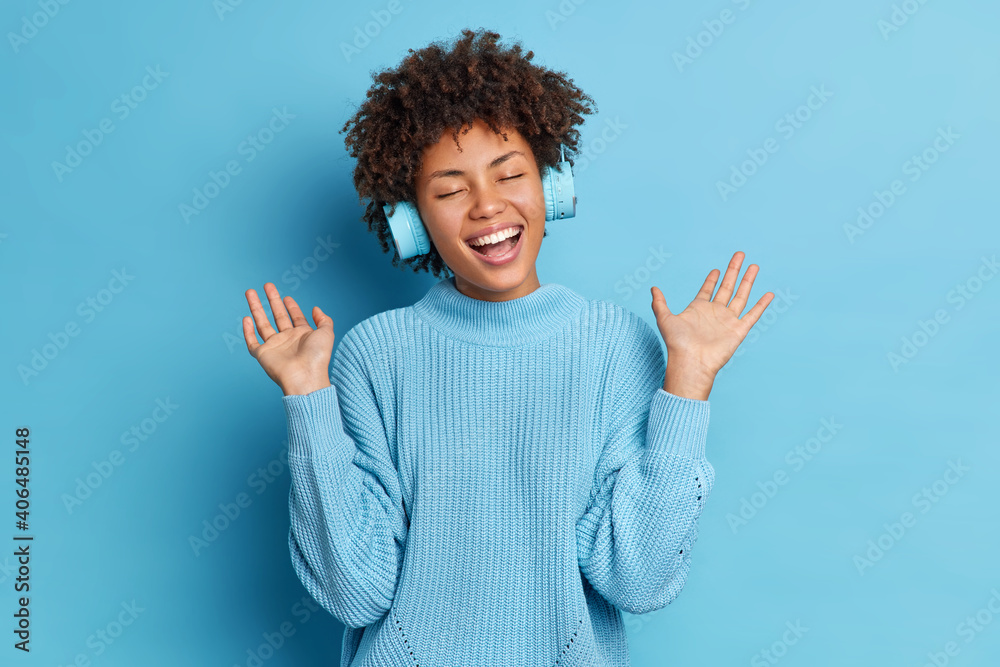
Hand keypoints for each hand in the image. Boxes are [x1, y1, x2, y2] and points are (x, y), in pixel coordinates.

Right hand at [243, 283, 333, 395]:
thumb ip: (324, 320)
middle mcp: (287, 339)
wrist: (305, 377)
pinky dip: (247, 331)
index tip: (286, 297)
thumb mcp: (326, 333)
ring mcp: (274, 346)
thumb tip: (316, 308)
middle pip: (277, 315)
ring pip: (262, 323)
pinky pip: (252, 341)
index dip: (291, 306)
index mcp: (302, 335)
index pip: (295, 317)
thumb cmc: (317, 357)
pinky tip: (246, 318)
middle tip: (267, 285)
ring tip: (250, 292)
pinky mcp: (262, 354)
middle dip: (272, 300)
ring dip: (256, 307)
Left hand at [650, 251, 773, 398]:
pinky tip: (769, 294)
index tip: (716, 269)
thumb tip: (652, 288)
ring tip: (754, 266)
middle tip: (740, 254)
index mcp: (698, 309)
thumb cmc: (677, 343)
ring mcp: (727, 321)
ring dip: (748, 281)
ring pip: (741, 296)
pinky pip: (752, 315)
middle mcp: (715, 313)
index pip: (707, 290)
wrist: (691, 361)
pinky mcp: (738, 330)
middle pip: (727, 287)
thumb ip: (659, 303)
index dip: (712, 279)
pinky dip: (761, 305)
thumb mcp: (665, 319)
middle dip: (733, 270)